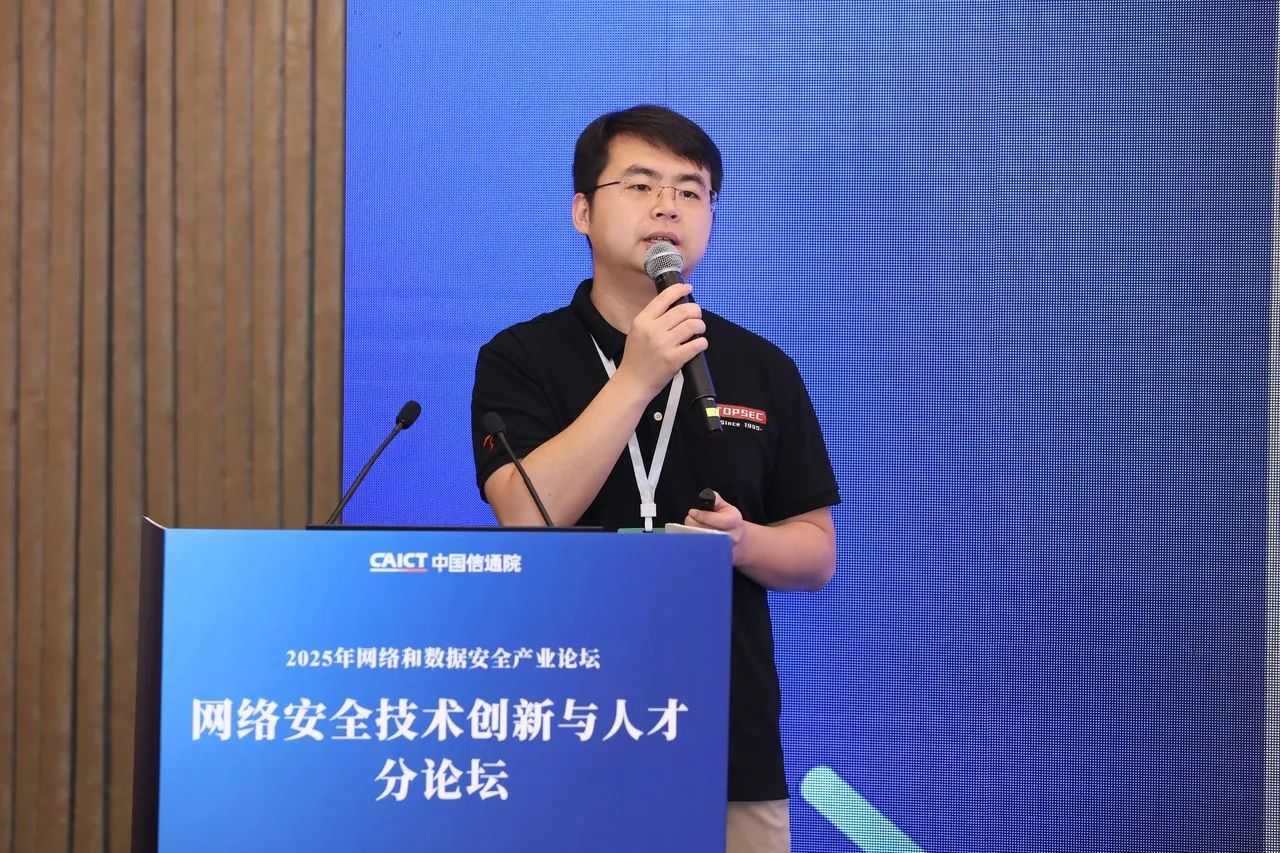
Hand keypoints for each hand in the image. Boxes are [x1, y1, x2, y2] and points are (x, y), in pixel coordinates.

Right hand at [614, 284, 707, 399]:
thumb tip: (674, 306)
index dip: (679, 289)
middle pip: (683, 310)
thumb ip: (652, 319)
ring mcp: (663, 345)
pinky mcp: (674, 359)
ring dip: (700, 326)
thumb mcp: (636, 332)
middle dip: (695, 310)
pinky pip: (696, 344)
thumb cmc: (636, 359)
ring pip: (692, 325)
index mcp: (642, 321)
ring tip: (699, 330)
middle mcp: (652, 330)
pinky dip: (702, 342)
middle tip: (697, 315)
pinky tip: (699, 343)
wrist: (632, 382)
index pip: (664, 297)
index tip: (688, 288)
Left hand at [684, 490, 746, 561]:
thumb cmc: (730, 522)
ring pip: (700, 542)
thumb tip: (707, 496)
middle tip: (690, 519)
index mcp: (734, 521)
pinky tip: (693, 540)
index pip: (713, 519)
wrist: (739, 542)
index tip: (692, 512)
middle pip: (703, 531)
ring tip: (692, 529)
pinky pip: (700, 552)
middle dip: (693, 524)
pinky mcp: (717, 559)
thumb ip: (716, 500)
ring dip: (691, 534)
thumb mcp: (726, 508)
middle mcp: (731, 537)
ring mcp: (724, 550)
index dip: (700, 515)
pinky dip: (694, 545)